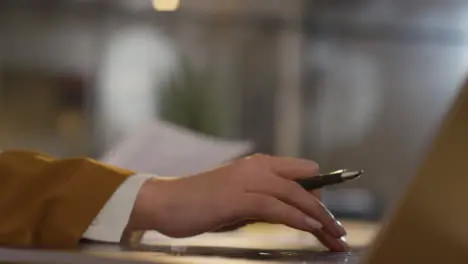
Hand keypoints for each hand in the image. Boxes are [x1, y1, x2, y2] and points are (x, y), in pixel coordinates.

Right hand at [125, 154, 347, 251]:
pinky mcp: (240, 197)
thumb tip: (287, 212)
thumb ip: (262, 201)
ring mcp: (249, 180)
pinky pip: (278, 207)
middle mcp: (258, 167)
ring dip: (320, 218)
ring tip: (334, 237)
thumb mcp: (238, 199)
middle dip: (325, 210)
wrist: (165, 202)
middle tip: (338, 232)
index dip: (319, 192)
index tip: (329, 215)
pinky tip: (312, 228)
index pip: (302, 173)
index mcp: (258, 164)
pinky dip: (299, 217)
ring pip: (297, 195)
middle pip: (306, 183)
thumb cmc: (200, 203)